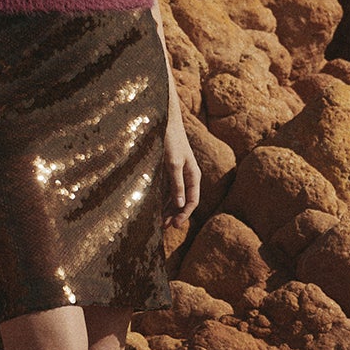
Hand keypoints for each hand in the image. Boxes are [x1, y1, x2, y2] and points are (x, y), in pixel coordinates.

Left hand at [163, 103, 201, 222]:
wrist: (163, 120)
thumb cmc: (170, 140)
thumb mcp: (173, 163)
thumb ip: (176, 184)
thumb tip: (181, 205)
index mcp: (193, 175)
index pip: (193, 200)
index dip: (185, 214)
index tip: (175, 226)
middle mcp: (187, 176)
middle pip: (184, 201)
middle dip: (175, 215)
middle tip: (164, 228)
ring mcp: (178, 174)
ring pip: (175, 197)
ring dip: (168, 210)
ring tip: (159, 222)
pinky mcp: (167, 170)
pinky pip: (167, 190)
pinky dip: (163, 200)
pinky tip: (155, 208)